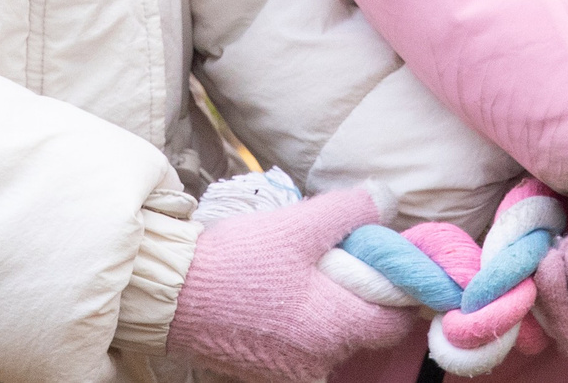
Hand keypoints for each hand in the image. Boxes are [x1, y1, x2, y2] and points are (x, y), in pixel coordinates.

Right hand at [165, 186, 417, 382]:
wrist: (170, 293)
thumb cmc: (238, 260)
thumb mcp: (300, 223)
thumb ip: (351, 211)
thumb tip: (388, 201)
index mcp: (336, 328)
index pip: (396, 321)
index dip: (397, 290)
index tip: (382, 265)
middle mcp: (319, 363)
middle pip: (361, 332)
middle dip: (357, 298)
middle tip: (335, 262)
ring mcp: (289, 374)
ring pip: (328, 341)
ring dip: (324, 313)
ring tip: (298, 277)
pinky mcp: (261, 374)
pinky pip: (298, 350)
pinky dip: (296, 327)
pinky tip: (274, 298)